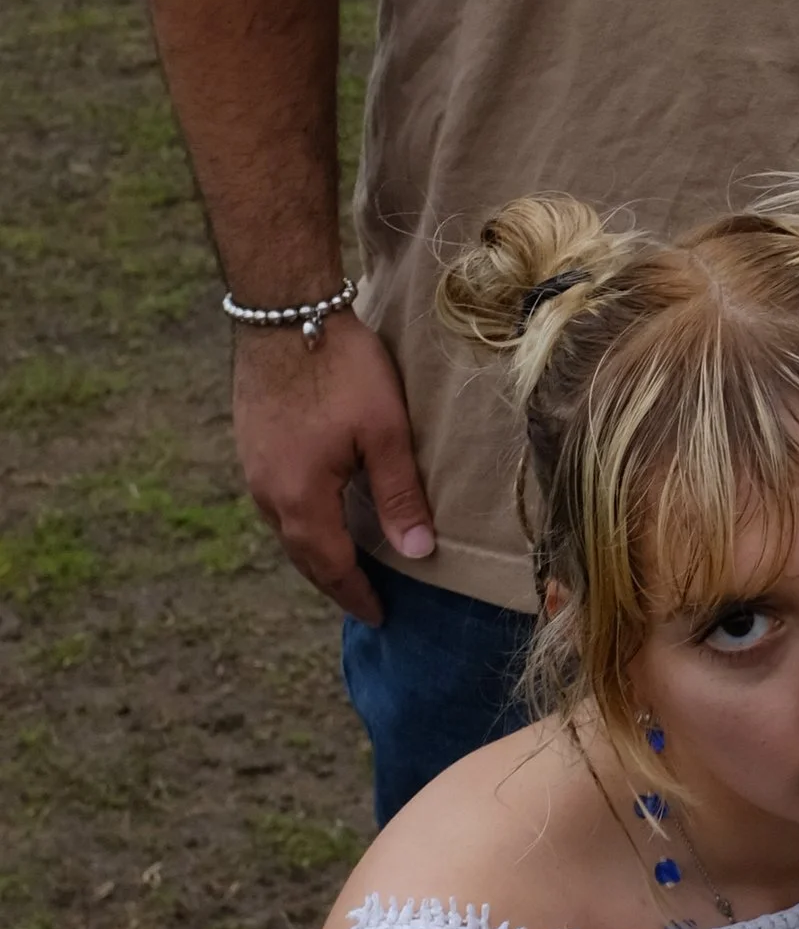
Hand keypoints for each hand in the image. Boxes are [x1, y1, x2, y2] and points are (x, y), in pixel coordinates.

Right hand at [232, 310, 432, 622]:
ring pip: (287, 528)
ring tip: (347, 564)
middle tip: (366, 600)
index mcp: (300, 499)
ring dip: (317, 551)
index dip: (357, 595)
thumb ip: (399, 496)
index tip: (380, 617)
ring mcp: (252, 469)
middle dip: (335, 581)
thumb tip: (417, 554)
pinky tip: (321, 513)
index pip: (331, 567)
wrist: (283, 311)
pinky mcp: (250, 444)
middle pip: (303, 555)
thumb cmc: (340, 367)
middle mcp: (267, 493)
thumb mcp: (384, 433)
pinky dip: (303, 521)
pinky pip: (278, 502)